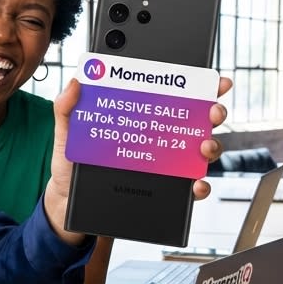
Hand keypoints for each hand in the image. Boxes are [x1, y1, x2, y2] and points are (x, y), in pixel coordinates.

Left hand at [42, 76, 232, 243]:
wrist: (68, 203)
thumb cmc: (71, 164)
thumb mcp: (67, 134)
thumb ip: (68, 108)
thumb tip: (77, 81)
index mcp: (140, 117)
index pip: (174, 96)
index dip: (199, 86)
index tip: (215, 80)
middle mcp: (158, 139)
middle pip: (196, 121)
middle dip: (212, 112)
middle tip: (212, 111)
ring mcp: (165, 166)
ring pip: (200, 153)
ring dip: (211, 147)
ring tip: (203, 147)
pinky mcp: (165, 192)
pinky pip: (190, 189)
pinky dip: (199, 187)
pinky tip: (195, 186)